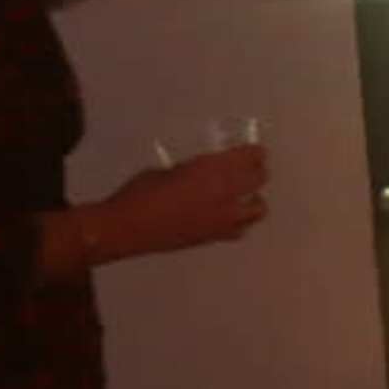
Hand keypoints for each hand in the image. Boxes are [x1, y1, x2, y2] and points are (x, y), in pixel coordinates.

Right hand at [99, 146, 268, 257]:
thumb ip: (193, 170)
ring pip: (258, 209)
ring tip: (243, 196)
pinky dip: (239, 222)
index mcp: (213, 170)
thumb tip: (200, 173)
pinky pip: (240, 229)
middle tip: (250, 168)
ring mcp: (224, 218)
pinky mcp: (215, 237)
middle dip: (257, 171)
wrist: (129, 226)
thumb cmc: (141, 192)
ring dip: (254, 200)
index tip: (254, 151)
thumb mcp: (169, 169)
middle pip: (259, 179)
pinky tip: (226, 218)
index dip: (254, 153)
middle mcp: (226, 194)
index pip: (250, 157)